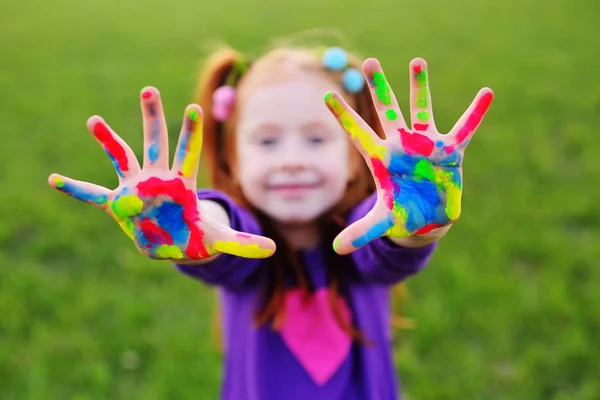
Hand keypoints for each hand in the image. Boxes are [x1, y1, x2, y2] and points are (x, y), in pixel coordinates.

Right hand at [48, 87, 275, 260]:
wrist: (173, 242)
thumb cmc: (196, 235)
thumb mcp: (220, 241)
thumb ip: (244, 243)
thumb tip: (273, 248)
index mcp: (184, 183)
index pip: (190, 153)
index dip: (192, 133)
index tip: (196, 108)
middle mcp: (159, 178)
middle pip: (156, 142)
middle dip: (153, 118)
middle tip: (149, 90)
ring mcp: (136, 188)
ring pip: (122, 158)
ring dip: (109, 141)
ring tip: (94, 120)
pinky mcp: (118, 204)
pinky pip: (93, 194)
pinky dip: (76, 189)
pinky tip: (54, 180)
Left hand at [325, 58, 492, 253]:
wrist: (428, 217)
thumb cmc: (401, 215)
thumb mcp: (382, 222)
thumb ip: (361, 232)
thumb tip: (337, 250)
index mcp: (381, 159)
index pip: (358, 133)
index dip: (343, 116)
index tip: (326, 96)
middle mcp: (401, 146)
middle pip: (387, 112)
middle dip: (379, 88)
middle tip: (369, 62)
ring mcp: (425, 145)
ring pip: (421, 111)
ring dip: (420, 88)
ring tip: (417, 61)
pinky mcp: (450, 151)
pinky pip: (464, 129)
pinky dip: (475, 113)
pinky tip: (487, 93)